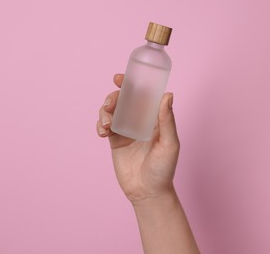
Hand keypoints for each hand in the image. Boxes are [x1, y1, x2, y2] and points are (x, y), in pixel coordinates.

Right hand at [96, 74, 179, 203]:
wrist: (147, 192)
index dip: (131, 84)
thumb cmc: (163, 169)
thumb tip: (168, 94)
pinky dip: (100, 124)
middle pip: (123, 100)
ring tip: (105, 123)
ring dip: (104, 111)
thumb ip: (167, 121)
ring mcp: (126, 130)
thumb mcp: (169, 144)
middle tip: (110, 104)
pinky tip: (102, 131)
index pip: (142, 95)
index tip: (119, 78)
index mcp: (154, 118)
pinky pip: (104, 126)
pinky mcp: (115, 141)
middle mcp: (140, 121)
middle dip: (113, 97)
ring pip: (111, 111)